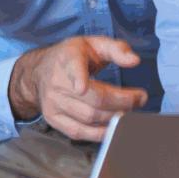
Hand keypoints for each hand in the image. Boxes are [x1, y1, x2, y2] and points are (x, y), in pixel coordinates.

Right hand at [9, 36, 147, 140]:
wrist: (39, 71)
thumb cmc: (72, 57)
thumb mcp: (92, 43)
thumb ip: (116, 49)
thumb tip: (134, 61)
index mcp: (67, 58)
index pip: (72, 68)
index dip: (78, 78)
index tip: (82, 87)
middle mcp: (57, 82)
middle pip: (93, 100)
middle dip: (121, 102)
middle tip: (139, 99)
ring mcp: (53, 103)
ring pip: (88, 118)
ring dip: (114, 119)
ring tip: (130, 112)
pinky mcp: (53, 119)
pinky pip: (79, 132)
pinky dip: (99, 134)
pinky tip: (114, 128)